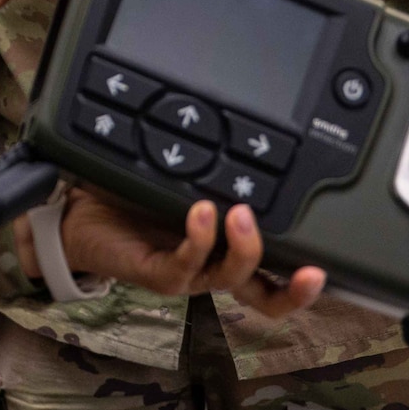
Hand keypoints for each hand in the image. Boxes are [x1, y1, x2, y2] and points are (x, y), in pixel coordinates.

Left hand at [17, 186, 325, 321]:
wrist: (77, 213)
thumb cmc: (129, 194)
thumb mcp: (178, 171)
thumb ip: (209, 158)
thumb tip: (242, 115)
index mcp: (227, 246)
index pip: (278, 267)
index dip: (307, 274)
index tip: (331, 259)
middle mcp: (215, 265)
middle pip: (269, 294)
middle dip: (297, 289)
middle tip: (314, 267)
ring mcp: (188, 272)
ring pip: (232, 277)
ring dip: (245, 247)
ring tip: (240, 212)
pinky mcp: (158, 273)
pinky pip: (186, 264)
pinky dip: (199, 237)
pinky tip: (201, 211)